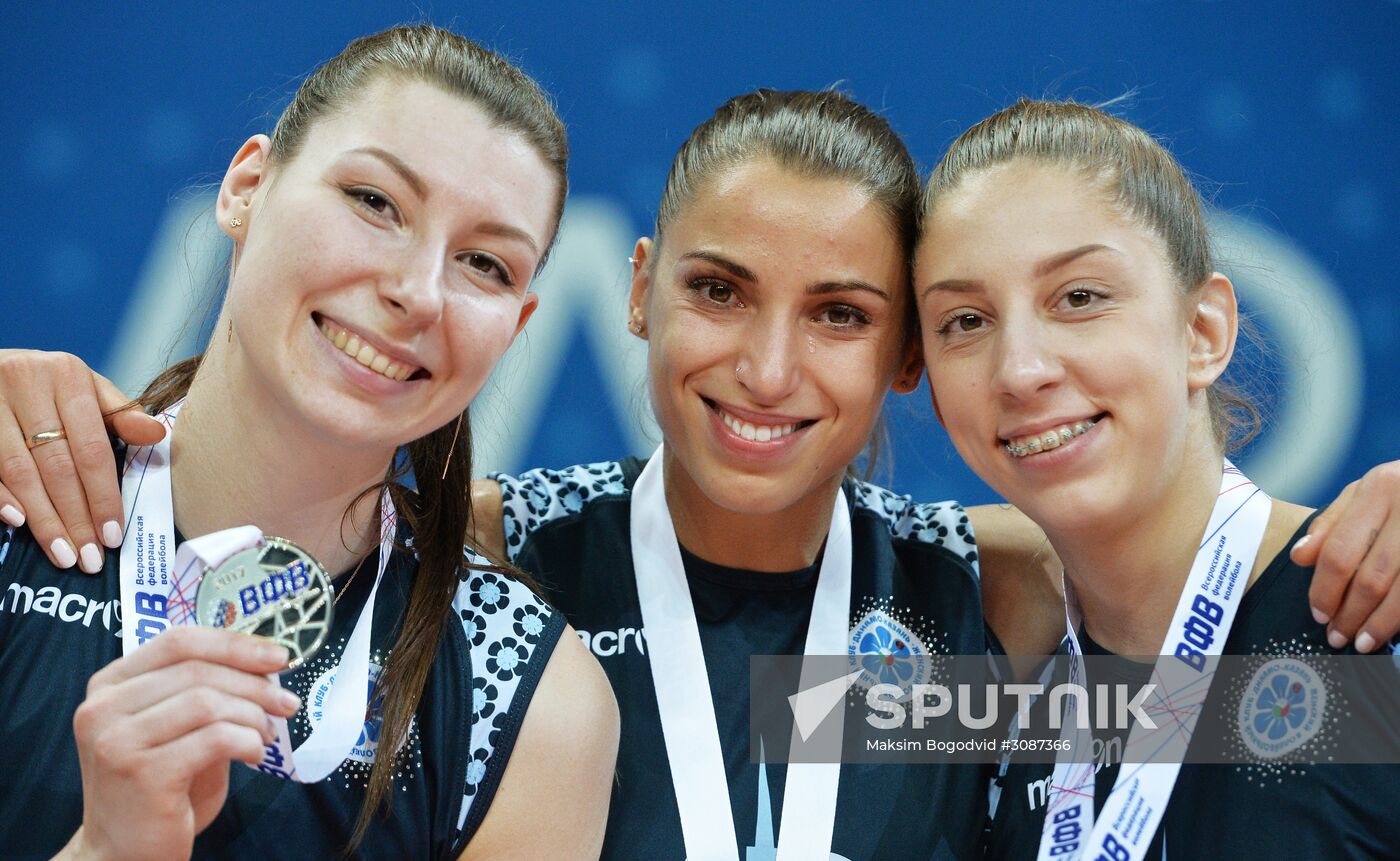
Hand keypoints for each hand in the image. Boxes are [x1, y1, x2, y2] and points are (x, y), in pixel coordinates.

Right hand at [0, 349, 163, 572]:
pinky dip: (1, 496)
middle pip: (57, 465)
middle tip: (89, 557)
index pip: (92, 448)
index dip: (103, 495)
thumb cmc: (48, 385)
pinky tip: (18, 523)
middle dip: (76, 517)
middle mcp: (26, 382)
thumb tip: (156, 435)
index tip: (114, 534)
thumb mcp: (87, 390)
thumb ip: (120, 415)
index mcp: (68, 374)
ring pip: (20, 472)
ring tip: (63, 554)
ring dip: (43, 519)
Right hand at [57, 627, 299, 860]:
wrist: (124, 853)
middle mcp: (103, 708)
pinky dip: (247, 742)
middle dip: (254, 683)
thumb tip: (266, 660)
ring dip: (252, 716)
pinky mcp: (142, 773)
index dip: (234, 644)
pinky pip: (216, 738)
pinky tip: (254, 756)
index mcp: (109, 685)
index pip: (179, 641)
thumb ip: (205, 690)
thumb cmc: (162, 787)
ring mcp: (117, 741)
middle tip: (287, 702)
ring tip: (266, 735)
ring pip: (208, 702)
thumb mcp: (178, 727)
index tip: (278, 656)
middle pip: (197, 670)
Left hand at [1293, 461, 1399, 652]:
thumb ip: (1330, 524)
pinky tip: (1391, 630)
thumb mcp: (1363, 493)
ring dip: (1380, 624)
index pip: (1340, 551)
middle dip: (1351, 614)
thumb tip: (1299, 558)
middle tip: (1336, 636)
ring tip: (1362, 643)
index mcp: (1379, 489)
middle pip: (1372, 577)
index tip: (1318, 615)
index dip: (1325, 590)